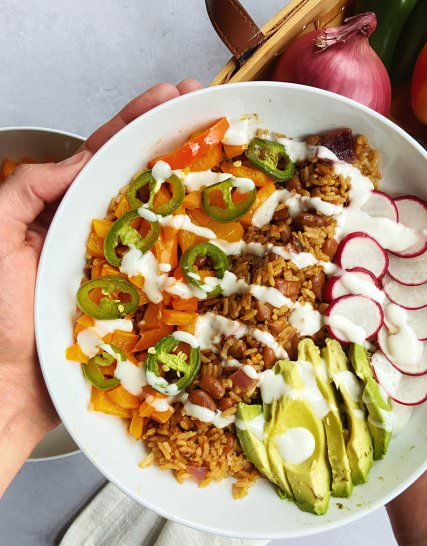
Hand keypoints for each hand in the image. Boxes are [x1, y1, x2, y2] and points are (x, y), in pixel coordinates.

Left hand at [0, 80, 201, 495]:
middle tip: (209, 115)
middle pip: (142, 176)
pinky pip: (169, 262)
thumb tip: (76, 159)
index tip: (171, 96)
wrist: (11, 387)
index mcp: (64, 209)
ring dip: (190, 185)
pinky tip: (216, 226)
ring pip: (162, 214)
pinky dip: (192, 243)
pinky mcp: (138, 294)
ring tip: (224, 158)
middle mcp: (99, 229)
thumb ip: (24, 193)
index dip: (138, 121)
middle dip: (175, 142)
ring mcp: (123, 262)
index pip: (104, 152)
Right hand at [386, 176, 426, 545]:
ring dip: (376, 273)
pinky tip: (333, 290)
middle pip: (426, 283)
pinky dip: (350, 319)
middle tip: (386, 199)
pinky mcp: (378, 387)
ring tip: (354, 231)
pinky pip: (364, 347)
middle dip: (411, 241)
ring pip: (391, 308)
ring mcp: (408, 365)